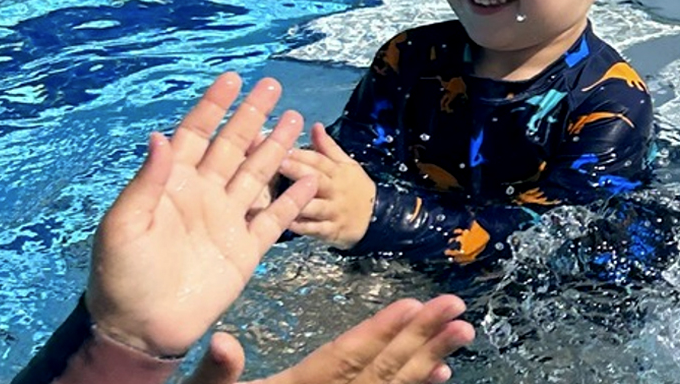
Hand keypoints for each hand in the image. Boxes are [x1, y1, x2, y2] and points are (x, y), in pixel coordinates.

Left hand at [86, 72, 319, 357]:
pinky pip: (273, 219)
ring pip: (257, 175)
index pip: (196, 135)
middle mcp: (202, 196)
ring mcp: (226, 221)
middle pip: (233, 147)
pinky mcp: (245, 250)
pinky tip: (308, 180)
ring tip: (296, 120)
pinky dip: (292, 200)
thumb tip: (160, 135)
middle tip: (272, 86)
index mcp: (172, 185)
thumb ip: (147, 181)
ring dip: (276, 148)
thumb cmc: (122, 275)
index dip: (213, 107)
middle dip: (252, 116)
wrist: (142, 327)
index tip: (231, 79)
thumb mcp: (123, 225)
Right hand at [184, 295, 475, 383]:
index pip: (343, 359)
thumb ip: (216, 373)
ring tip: (462, 334)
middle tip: (458, 309)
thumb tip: (223, 341)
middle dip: (420, 338)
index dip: (379, 333)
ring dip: (429, 361)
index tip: (414, 305)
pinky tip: (442, 374)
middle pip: (380, 372)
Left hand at [279, 123, 376, 248]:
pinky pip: (316, 229)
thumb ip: (327, 147)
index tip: (282, 145)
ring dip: (299, 201)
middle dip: (298, 171)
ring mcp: (333, 211)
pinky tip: (287, 223)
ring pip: (315, 206)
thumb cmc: (355, 188)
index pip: (319, 160)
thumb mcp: (346, 164)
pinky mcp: (331, 230)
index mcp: (337, 171)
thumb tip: (315, 125)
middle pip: (316, 179)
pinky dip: (302, 227)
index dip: (302, 153)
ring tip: (279, 197)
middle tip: (278, 163)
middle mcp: (334, 190)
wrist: (378, 218)